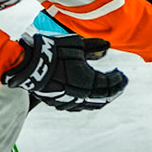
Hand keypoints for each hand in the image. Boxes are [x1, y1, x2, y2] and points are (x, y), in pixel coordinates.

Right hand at [2, 32, 126, 110]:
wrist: (29, 64)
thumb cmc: (54, 51)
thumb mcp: (76, 45)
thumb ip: (94, 48)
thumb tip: (107, 47)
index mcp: (88, 80)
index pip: (110, 84)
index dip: (118, 80)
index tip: (123, 75)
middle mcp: (81, 94)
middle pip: (103, 97)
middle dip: (114, 90)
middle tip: (120, 83)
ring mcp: (69, 101)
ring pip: (91, 105)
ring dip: (102, 98)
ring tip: (108, 91)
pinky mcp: (59, 103)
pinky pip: (79, 106)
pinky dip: (89, 102)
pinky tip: (90, 97)